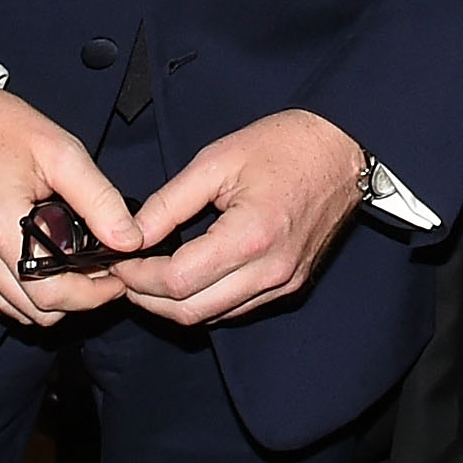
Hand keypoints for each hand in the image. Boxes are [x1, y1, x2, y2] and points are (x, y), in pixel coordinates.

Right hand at [0, 85, 142, 325]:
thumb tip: (129, 239)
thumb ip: (99, 199)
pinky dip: (22, 293)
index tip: (117, 278)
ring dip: (50, 299)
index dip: (94, 294)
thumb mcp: (61, 152)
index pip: (53, 295)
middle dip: (77, 299)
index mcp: (0, 227)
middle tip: (102, 271)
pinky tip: (42, 264)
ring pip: (15, 310)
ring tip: (76, 267)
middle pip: (36, 311)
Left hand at [110, 110, 362, 326]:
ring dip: (174, 305)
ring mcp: (283, 283)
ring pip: (212, 317)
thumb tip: (129, 233)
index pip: (178, 281)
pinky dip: (205, 300)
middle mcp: (270, 271)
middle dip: (148, 299)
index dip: (139, 277)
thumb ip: (169, 202)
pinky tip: (188, 278)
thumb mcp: (217, 160)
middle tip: (125, 275)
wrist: (344, 149)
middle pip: (191, 311)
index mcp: (251, 235)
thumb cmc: (285, 145)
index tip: (118, 261)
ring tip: (149, 277)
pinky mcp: (290, 285)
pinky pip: (236, 308)